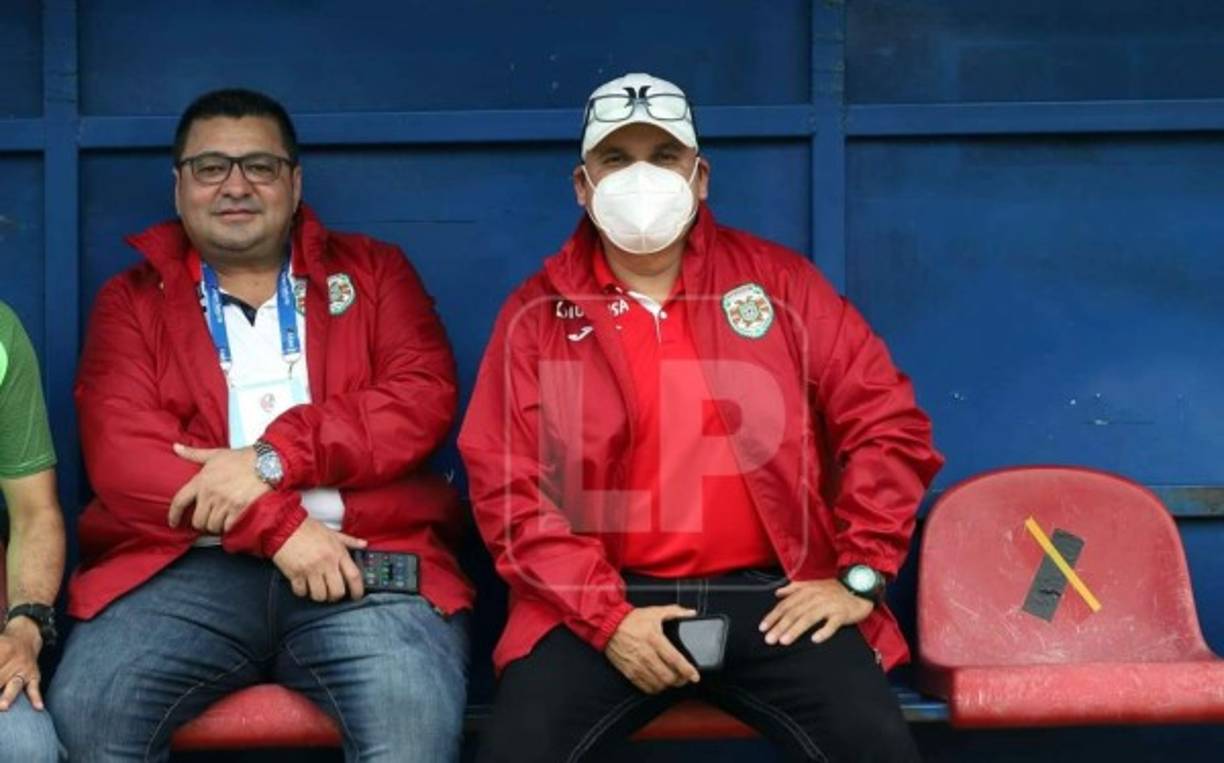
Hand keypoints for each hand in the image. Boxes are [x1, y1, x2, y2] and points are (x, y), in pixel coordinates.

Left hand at [0, 618, 43, 711]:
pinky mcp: (33, 675)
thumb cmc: (2, 644)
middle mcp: (13, 660)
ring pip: (14, 685)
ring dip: (8, 696)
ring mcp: (24, 669)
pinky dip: (36, 697)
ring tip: (3, 707)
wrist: (26, 636)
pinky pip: (34, 687)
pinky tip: (38, 706)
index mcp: (2, 649)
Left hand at [169, 444, 270, 533]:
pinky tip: (233, 520)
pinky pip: (227, 528)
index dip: (174, 515)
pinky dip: (229, 527)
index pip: (180, 501)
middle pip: (197, 521)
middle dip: (202, 522)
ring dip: (216, 526)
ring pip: (212, 526)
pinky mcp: (239, 511)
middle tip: (209, 519)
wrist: (267, 463)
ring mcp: (225, 503)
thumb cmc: (242, 458)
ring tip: (222, 519)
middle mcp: (211, 494)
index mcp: (202, 481)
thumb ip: (194, 454)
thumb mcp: (216, 454)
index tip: (173, 522)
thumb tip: (176, 447)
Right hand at [272, 518, 367, 602]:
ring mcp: (310, 570)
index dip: (358, 590)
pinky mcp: (295, 574)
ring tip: (316, 588)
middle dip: (336, 596)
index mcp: (338, 552)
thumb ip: (349, 540)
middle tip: (332, 592)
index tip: (357, 596)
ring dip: (319, 595)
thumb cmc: (308, 528)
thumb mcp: (332, 532)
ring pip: (320, 595)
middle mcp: (326, 563)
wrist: (284, 526)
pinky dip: (302, 592)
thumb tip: (364, 544)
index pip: (354, 576)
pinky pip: (302, 592)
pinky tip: (303, 585)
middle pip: (337, 591)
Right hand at [604, 606, 700, 694]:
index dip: (687, 670)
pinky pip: (645, 687)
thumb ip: (675, 612)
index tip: (695, 676)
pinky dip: (655, 688)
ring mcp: (637, 665)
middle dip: (680, 680)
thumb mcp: (655, 612)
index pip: (674, 659)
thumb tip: (691, 613)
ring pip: (658, 684)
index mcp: (654, 638)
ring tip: (672, 680)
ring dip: (667, 685)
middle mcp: (646, 654)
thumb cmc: (632, 619)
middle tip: (684, 677)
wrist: (608, 625)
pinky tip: (658, 682)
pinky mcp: (629, 672)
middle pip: (668, 676)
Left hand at [759, 579, 873, 645]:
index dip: (773, 616)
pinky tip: (815, 639)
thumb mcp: (813, 585)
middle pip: (794, 612)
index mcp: (807, 591)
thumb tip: (778, 593)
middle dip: (780, 626)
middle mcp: (816, 597)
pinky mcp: (842, 614)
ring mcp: (829, 605)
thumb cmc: (834, 590)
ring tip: (784, 641)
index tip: (763, 627)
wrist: (859, 589)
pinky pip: (832, 624)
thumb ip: (794, 588)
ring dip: (795, 630)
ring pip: (809, 618)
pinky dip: (824, 631)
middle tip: (769, 639)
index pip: (786, 604)